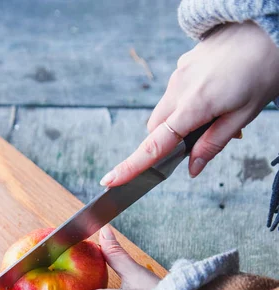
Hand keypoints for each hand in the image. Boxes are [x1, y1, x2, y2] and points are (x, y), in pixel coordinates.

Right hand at [100, 21, 278, 184]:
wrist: (268, 24)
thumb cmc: (264, 68)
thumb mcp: (245, 114)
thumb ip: (213, 143)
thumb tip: (192, 168)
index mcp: (194, 105)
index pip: (154, 145)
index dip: (131, 166)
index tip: (111, 180)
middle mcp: (178, 88)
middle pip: (155, 130)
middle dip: (165, 145)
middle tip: (198, 146)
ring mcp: (179, 73)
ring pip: (165, 112)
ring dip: (179, 124)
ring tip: (217, 116)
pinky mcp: (184, 63)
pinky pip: (176, 93)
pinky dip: (186, 105)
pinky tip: (215, 97)